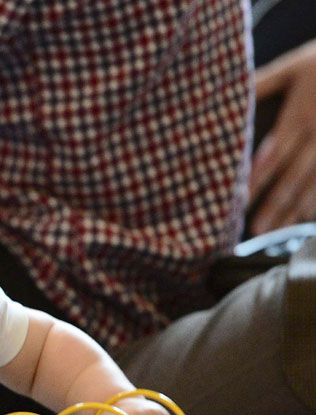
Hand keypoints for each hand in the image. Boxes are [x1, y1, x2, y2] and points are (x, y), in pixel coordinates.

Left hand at [249, 40, 315, 234]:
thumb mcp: (294, 67)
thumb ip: (262, 84)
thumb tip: (222, 96)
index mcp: (302, 115)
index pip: (274, 154)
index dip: (258, 179)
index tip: (240, 201)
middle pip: (296, 175)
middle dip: (276, 204)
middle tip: (257, 230)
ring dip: (299, 209)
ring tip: (280, 231)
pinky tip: (308, 218)